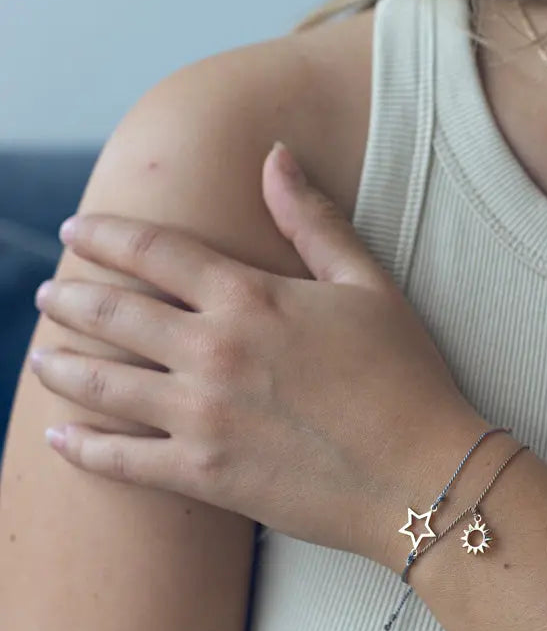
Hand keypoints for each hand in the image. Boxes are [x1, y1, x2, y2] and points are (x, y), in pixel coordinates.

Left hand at [30, 142, 487, 566]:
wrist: (421, 474)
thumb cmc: (405, 376)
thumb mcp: (369, 286)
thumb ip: (314, 221)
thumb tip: (276, 155)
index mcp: (250, 297)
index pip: (155, 251)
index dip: (108, 236)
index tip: (77, 232)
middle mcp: (213, 350)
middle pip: (115, 313)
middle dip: (70, 298)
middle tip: (47, 294)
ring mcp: (203, 416)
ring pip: (104, 383)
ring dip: (61, 366)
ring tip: (40, 357)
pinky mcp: (205, 475)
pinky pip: (123, 460)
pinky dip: (83, 448)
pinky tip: (57, 437)